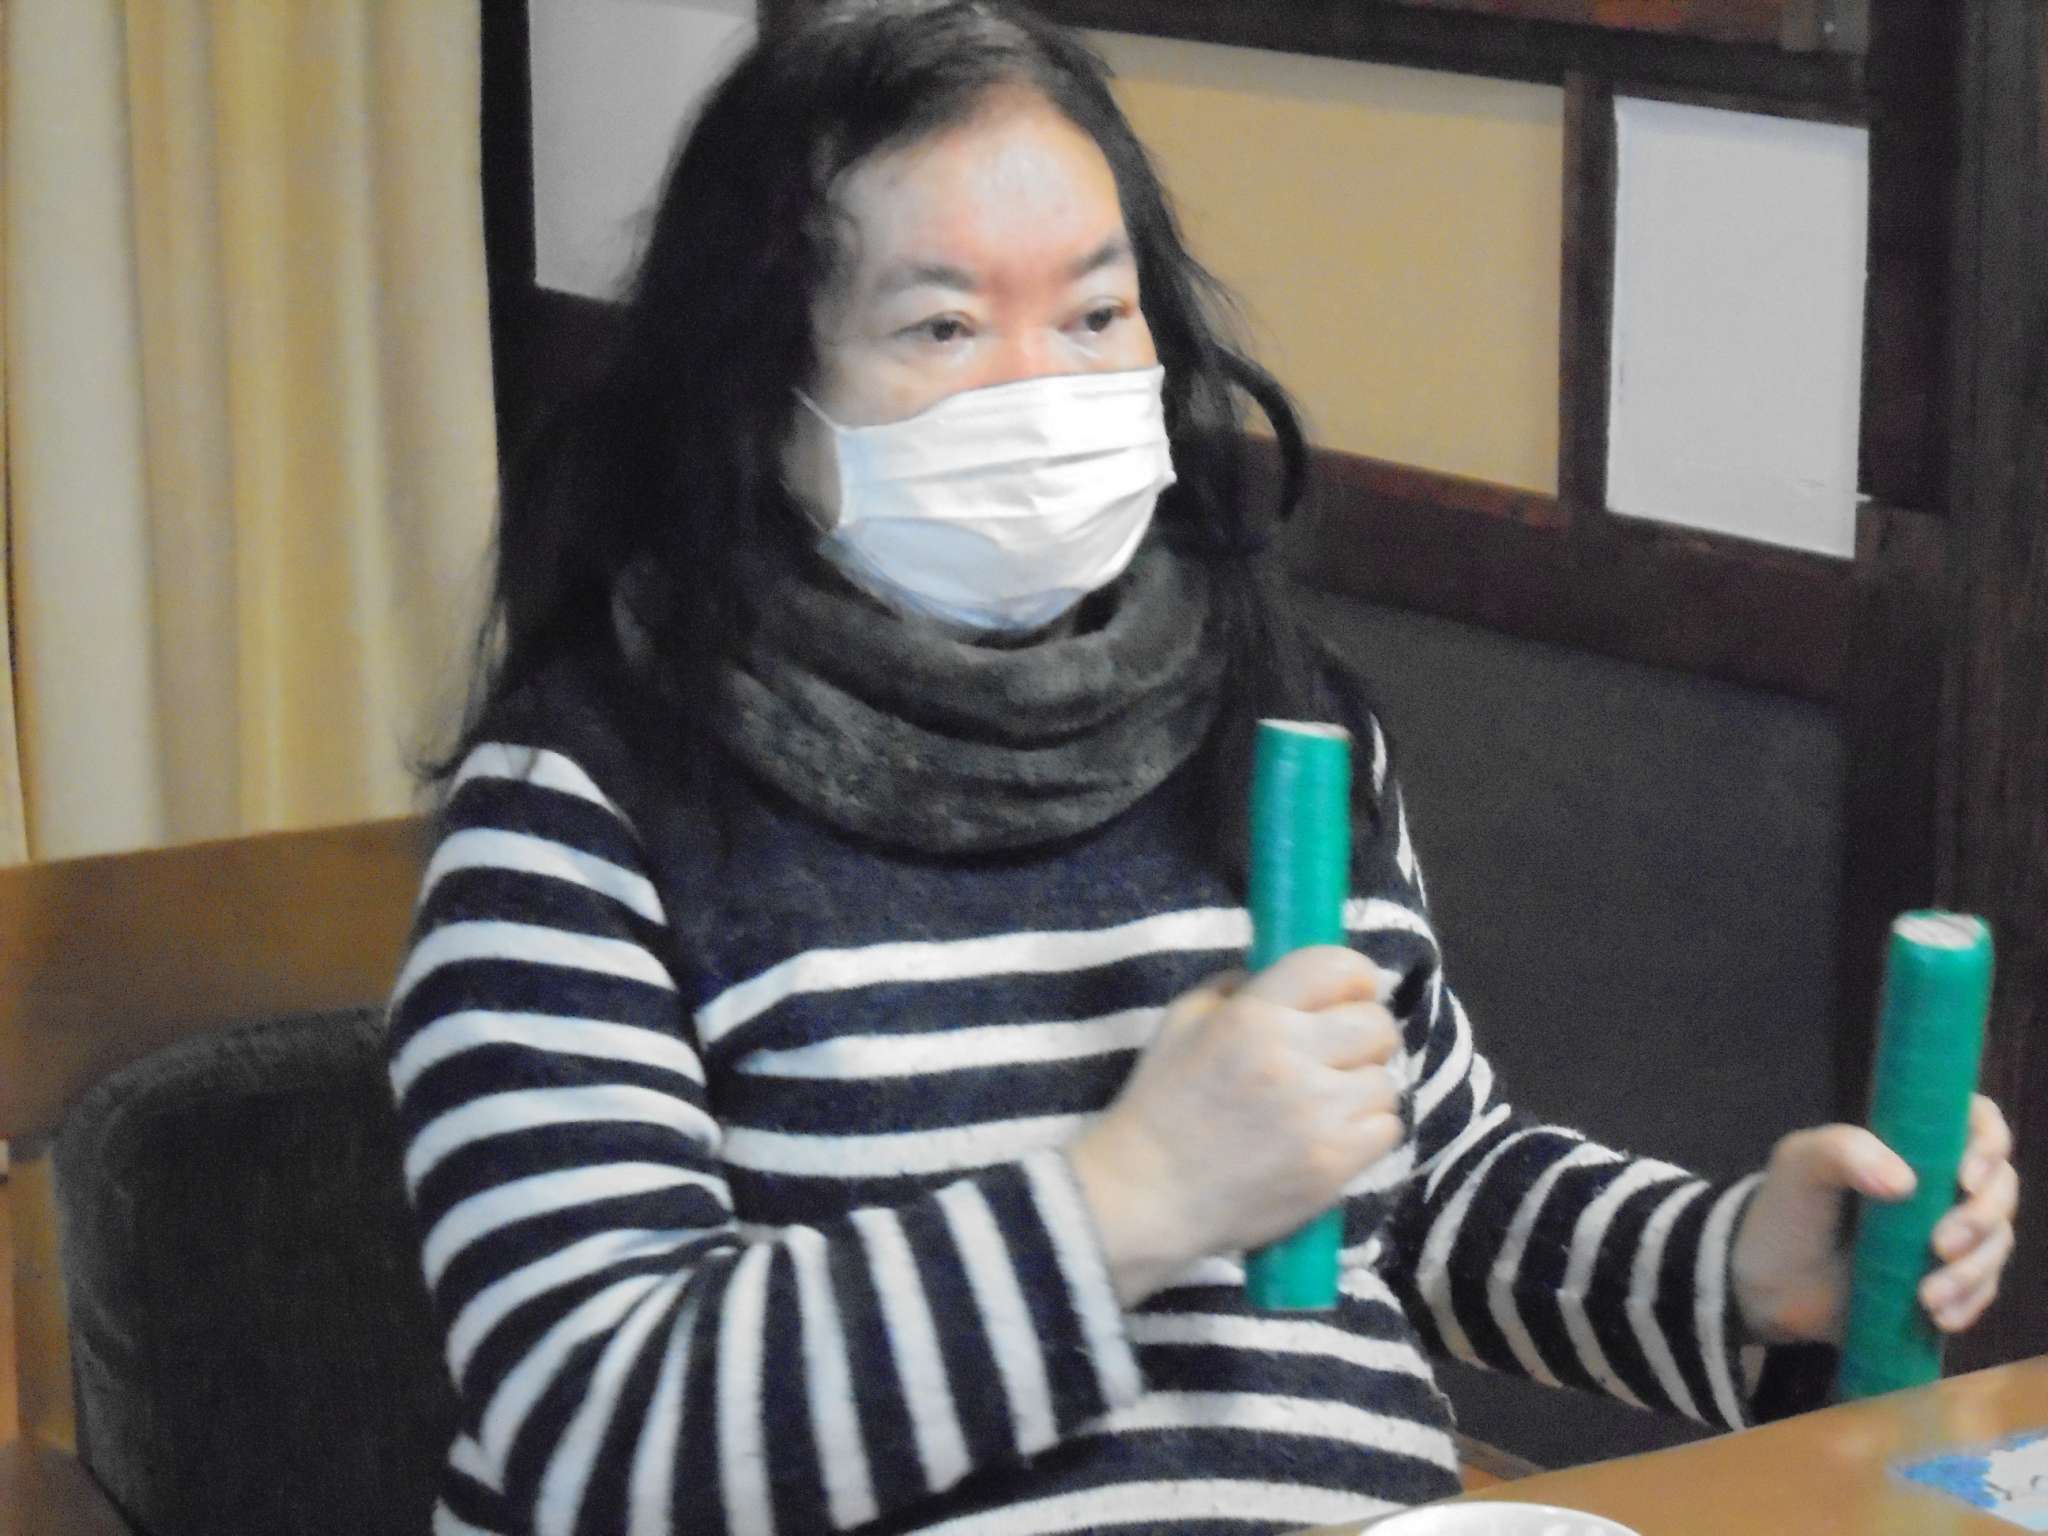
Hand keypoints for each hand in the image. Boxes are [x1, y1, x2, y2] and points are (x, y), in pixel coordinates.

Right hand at [1066, 946, 1406, 1307]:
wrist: (1148, 1192)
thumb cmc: (1161, 1102)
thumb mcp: (1183, 1020)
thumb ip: (1239, 988)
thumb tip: (1297, 981)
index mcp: (1254, 1015)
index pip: (1338, 967)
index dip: (1356, 977)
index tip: (1350, 994)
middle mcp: (1291, 1057)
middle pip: (1378, 1025)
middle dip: (1366, 1035)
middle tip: (1342, 1054)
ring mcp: (1317, 1115)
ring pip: (1386, 1081)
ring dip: (1363, 1088)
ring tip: (1330, 1102)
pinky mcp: (1332, 1164)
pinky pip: (1387, 1130)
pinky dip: (1367, 1131)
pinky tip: (1333, 1135)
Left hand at [1731, 1095, 2017, 1343]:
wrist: (1767, 1283)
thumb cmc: (1787, 1209)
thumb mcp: (1800, 1165)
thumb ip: (1843, 1151)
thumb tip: (1904, 1182)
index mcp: (1912, 1142)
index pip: (1976, 1123)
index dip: (1989, 1143)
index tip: (1965, 1178)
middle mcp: (1940, 1183)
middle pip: (1999, 1188)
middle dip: (1981, 1219)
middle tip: (1940, 1246)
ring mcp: (1947, 1232)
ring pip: (1996, 1242)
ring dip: (1974, 1271)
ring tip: (1927, 1298)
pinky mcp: (1946, 1279)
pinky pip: (1982, 1289)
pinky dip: (1970, 1303)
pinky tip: (1939, 1317)